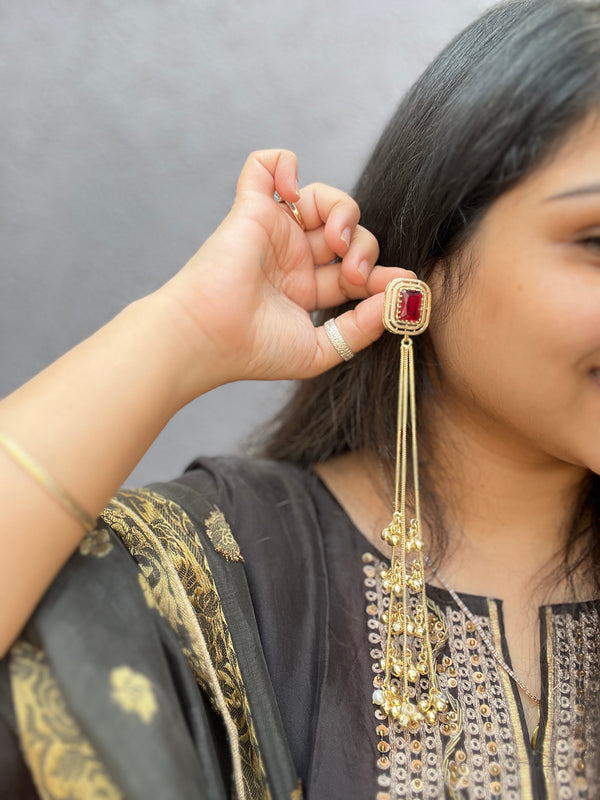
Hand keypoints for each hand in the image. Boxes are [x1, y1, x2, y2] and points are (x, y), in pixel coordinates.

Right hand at [160, 149, 412, 399]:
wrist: (208, 337)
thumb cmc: (254, 349)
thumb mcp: (321, 350)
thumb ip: (362, 328)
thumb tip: (399, 301)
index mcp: (306, 289)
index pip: (355, 271)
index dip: (381, 274)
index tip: (399, 283)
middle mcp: (292, 257)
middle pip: (347, 232)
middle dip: (365, 247)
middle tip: (354, 273)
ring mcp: (273, 230)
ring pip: (321, 196)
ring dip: (344, 210)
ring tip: (336, 239)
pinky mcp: (251, 207)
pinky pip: (265, 164)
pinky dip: (284, 163)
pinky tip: (293, 193)